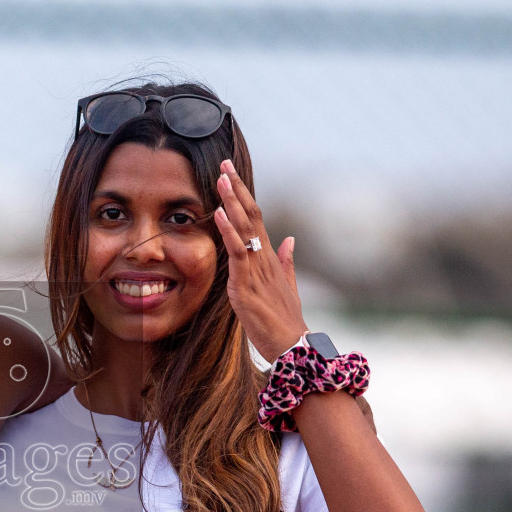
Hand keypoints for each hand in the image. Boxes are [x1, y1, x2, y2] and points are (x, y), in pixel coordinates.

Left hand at [213, 161, 307, 362]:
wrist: (292, 346)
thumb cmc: (285, 320)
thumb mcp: (286, 287)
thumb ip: (286, 262)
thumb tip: (289, 240)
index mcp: (270, 258)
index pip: (257, 219)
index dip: (244, 196)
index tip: (232, 175)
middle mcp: (265, 258)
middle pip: (251, 216)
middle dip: (237, 189)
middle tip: (224, 165)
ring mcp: (257, 270)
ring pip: (245, 229)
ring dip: (232, 202)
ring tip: (221, 179)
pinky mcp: (247, 285)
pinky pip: (238, 253)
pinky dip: (229, 232)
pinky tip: (220, 214)